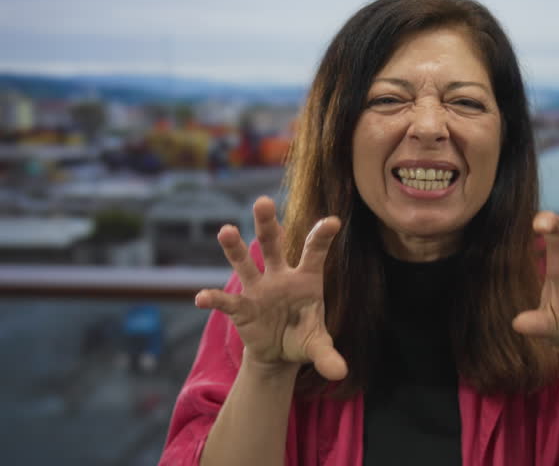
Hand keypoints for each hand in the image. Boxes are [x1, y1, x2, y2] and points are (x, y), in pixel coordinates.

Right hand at [194, 196, 346, 379]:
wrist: (280, 353)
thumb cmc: (303, 338)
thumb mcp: (318, 346)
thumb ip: (328, 355)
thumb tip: (340, 373)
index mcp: (307, 278)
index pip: (314, 252)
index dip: (322, 236)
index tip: (333, 221)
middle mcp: (280, 276)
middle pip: (273, 244)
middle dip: (268, 224)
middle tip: (262, 201)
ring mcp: (258, 289)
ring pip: (245, 262)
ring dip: (235, 248)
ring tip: (226, 230)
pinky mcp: (241, 307)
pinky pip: (227, 301)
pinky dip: (214, 299)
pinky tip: (201, 298)